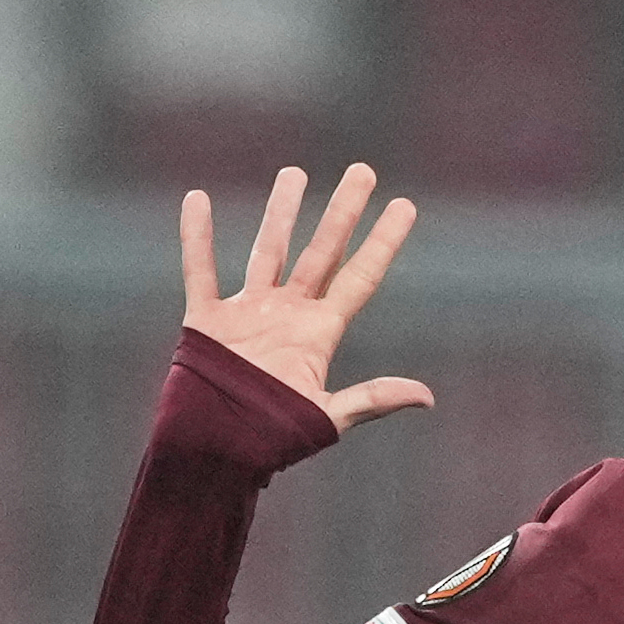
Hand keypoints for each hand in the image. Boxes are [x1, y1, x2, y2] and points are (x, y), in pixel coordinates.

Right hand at [180, 167, 433, 437]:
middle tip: (363, 171)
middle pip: (322, 251)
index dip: (383, 242)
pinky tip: (198, 200)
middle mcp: (288, 314)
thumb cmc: (272, 441)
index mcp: (319, 333)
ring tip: (295, 173)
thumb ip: (373, 398)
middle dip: (342, 211)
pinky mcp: (206, 321)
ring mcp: (248, 313)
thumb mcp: (328, 418)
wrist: (216, 453)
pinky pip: (200, 271)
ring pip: (268, 250)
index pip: (359, 276)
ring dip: (281, 212)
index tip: (405, 206)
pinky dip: (196, 238)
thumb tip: (427, 397)